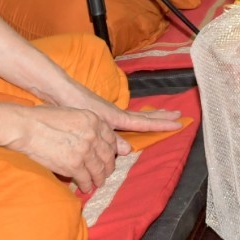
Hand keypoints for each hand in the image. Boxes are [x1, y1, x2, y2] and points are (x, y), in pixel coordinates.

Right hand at [11, 105, 118, 191]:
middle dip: (108, 167)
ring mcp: (85, 151)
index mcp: (93, 120)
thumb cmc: (43, 118)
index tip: (110, 157)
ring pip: (99, 170)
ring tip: (98, 183)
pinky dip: (86, 185)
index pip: (111, 138)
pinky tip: (85, 188)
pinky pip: (85, 179)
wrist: (26, 128)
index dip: (112, 150)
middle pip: (108, 155)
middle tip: (106, 173)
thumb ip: (86, 124)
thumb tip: (93, 136)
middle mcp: (93, 135)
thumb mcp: (71, 113)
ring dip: (99, 179)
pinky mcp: (74, 165)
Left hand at [65, 83, 182, 136]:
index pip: (144, 122)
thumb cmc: (75, 105)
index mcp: (116, 117)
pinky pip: (125, 116)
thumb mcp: (93, 124)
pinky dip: (136, 117)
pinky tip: (134, 120)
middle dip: (161, 116)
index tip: (178, 123)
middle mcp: (116, 113)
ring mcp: (110, 112)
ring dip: (151, 115)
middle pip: (144, 115)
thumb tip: (129, 150)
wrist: (60, 90)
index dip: (161, 124)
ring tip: (164, 114)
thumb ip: (110, 138)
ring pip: (136, 114)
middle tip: (179, 115)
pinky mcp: (102, 112)